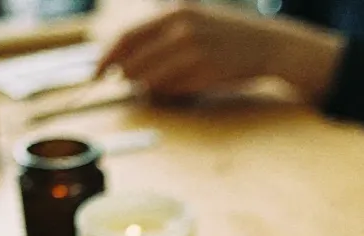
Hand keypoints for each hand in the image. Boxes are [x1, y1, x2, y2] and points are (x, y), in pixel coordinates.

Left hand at [97, 4, 343, 101]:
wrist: (268, 46)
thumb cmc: (228, 38)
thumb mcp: (193, 21)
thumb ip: (163, 35)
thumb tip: (130, 63)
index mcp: (173, 13)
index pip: (127, 37)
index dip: (106, 58)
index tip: (95, 74)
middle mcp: (180, 29)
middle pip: (135, 62)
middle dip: (127, 78)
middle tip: (126, 86)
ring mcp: (194, 52)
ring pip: (153, 80)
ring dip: (151, 89)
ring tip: (160, 87)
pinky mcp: (206, 73)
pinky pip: (175, 90)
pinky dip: (171, 94)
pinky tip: (180, 90)